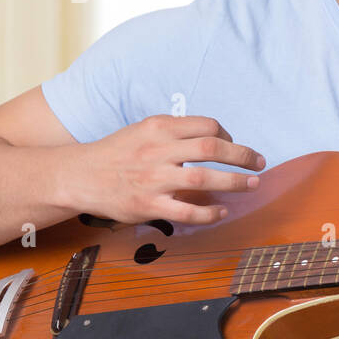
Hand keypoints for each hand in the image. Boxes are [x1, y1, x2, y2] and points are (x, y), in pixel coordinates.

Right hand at [73, 114, 265, 224]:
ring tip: (252, 184)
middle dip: (242, 155)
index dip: (228, 134)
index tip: (234, 144)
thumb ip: (175, 130)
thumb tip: (213, 135)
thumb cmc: (117, 152)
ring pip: (203, 178)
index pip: (206, 126)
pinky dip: (209, 213)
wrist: (79, 176)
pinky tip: (221, 211)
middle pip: (211, 148)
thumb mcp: (143, 129)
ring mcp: (153, 179)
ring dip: (234, 182)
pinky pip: (187, 212)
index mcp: (158, 128)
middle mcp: (157, 150)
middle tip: (260, 162)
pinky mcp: (148, 205)